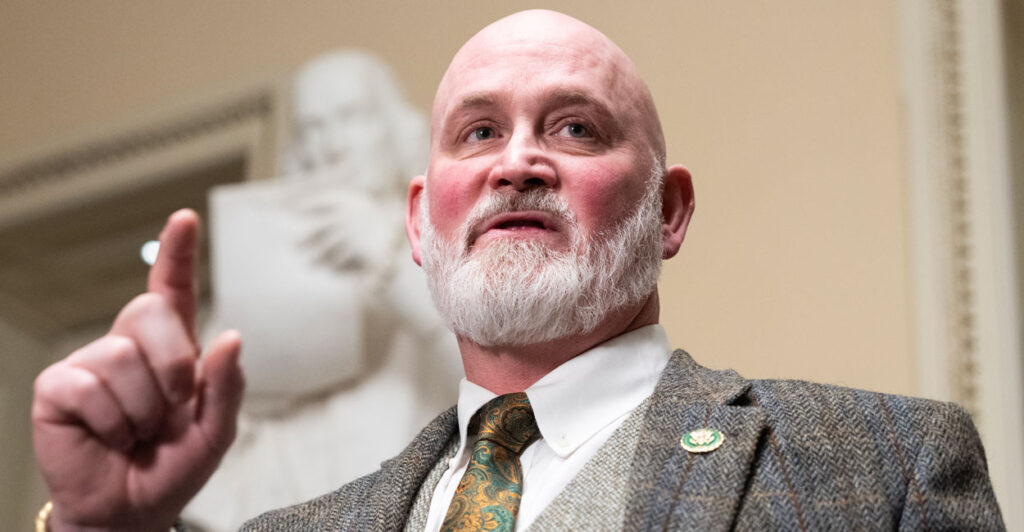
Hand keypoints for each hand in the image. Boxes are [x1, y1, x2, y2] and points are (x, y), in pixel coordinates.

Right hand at [32, 209, 244, 531]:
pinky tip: (109, 436)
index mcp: (172, 349)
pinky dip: (111, 422)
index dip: (177, 254)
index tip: (185, 218)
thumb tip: (230, 337)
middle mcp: (129, 346)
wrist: (132, 511)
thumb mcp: (215, 431)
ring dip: (142, 409)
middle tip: (172, 410)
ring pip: (124, 358)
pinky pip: (91, 387)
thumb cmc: (172, 466)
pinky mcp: (58, 386)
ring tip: (136, 432)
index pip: (173, 291)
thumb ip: (227, 387)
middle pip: (150, 311)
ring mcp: (91, 362)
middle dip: (174, 367)